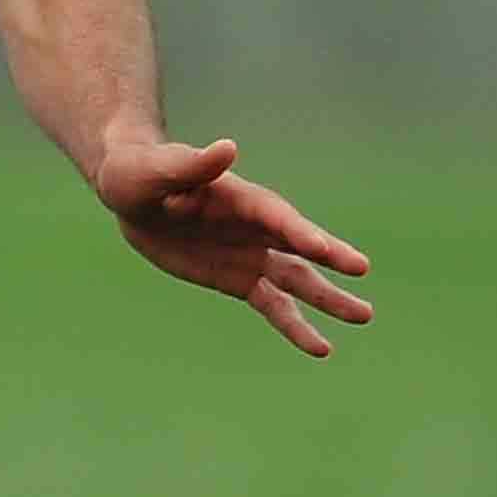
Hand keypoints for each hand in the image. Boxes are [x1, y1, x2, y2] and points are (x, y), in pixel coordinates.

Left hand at [92, 135, 373, 357]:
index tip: (322, 248)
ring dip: (328, 298)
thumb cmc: (141, 173)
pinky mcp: (240, 279)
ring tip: (364, 315)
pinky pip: (273, 306)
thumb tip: (226, 148)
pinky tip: (321, 348)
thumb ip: (193, 165)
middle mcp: (256, 227)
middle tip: (362, 270)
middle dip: (330, 257)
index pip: (276, 216)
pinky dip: (295, 326)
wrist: (132, 196)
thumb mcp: (158, 169)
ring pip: (297, 280)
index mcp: (240, 197)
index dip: (298, 231)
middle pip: (299, 245)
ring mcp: (252, 254)